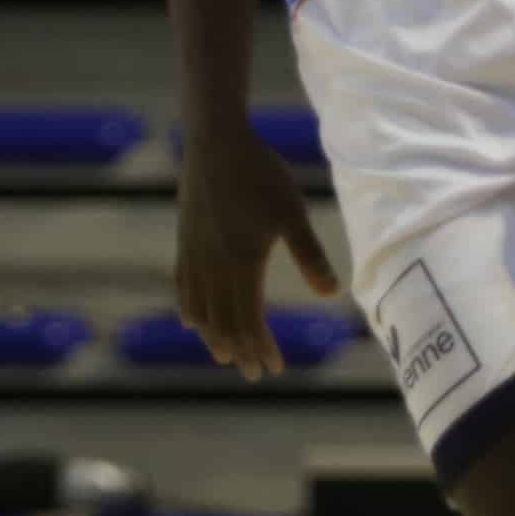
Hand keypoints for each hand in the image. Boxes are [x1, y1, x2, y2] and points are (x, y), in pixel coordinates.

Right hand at [171, 124, 341, 379]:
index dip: (260, 348)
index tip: (273, 368)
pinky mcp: (185, 241)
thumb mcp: (293, 213)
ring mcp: (194, 255)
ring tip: (223, 354)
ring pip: (199, 310)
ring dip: (212, 337)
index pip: (248, 322)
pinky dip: (190, 310)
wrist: (216, 142)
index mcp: (241, 264)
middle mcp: (212, 267)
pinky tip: (192, 320)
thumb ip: (310, 255)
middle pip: (223, 323)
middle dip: (239, 351)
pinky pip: (183, 287)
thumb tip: (331, 293)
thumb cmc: (260, 174)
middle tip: (253, 373)